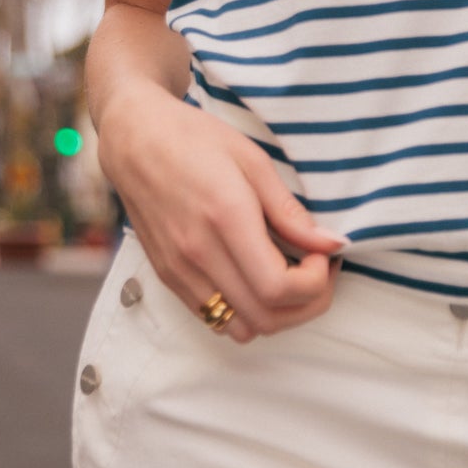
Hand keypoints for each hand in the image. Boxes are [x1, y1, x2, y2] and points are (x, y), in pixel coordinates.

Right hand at [97, 82, 344, 344]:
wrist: (136, 141)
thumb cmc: (195, 139)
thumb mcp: (253, 160)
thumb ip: (290, 211)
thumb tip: (332, 243)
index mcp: (225, 218)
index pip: (277, 287)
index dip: (314, 283)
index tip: (323, 256)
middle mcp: (199, 254)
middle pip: (266, 318)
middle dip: (307, 304)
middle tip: (318, 270)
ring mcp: (180, 272)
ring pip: (241, 329)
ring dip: (277, 315)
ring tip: (290, 277)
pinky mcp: (168, 278)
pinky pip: (215, 318)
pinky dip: (246, 311)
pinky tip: (256, 277)